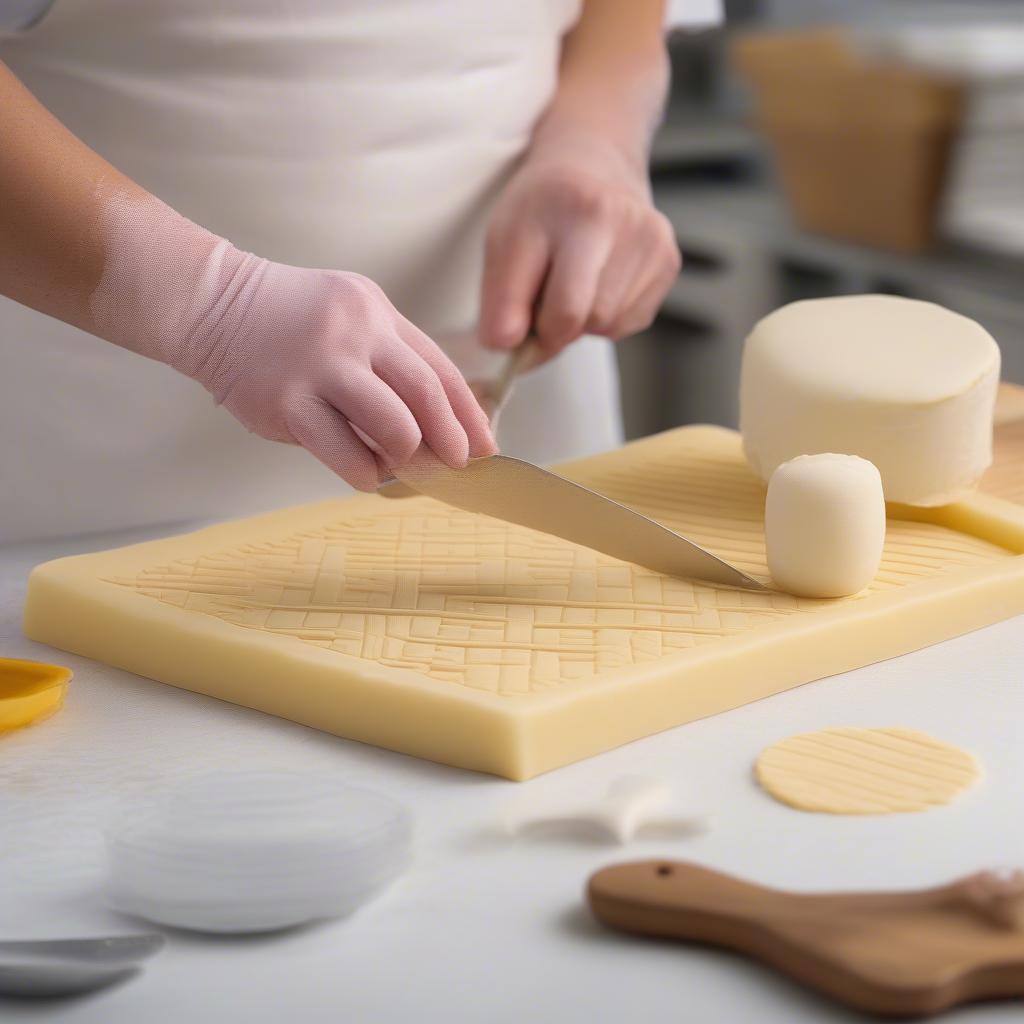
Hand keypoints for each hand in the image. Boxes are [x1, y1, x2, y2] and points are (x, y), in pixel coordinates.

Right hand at [205, 263, 496, 491]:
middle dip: (450, 437)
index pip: (438, 368)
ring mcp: (321, 367)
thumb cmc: (286, 320)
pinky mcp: (289, 402)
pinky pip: (344, 452)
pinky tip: (367, 476)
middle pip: (425, 394)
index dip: (467, 412)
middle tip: (457, 462)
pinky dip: (366, 473)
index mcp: (377, 314)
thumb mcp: (348, 315)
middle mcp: (355, 335)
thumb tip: (433, 423)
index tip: (484, 442)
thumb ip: (387, 359)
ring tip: (402, 465)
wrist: (213, 306)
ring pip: (392, 426)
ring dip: (406, 455)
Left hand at [479, 134, 679, 359]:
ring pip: (609, 325)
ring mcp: (653, 241)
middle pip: (588, 321)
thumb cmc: (541, 210)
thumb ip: (500, 302)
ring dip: (582, 318)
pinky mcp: (668, 261)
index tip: (518, 324)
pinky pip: (629, 322)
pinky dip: (606, 315)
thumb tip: (509, 351)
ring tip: (574, 278)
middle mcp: (625, 220)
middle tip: (545, 290)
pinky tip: (598, 280)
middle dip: (558, 322)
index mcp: (578, 210)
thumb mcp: (502, 242)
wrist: (591, 168)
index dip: (534, 333)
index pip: (564, 311)